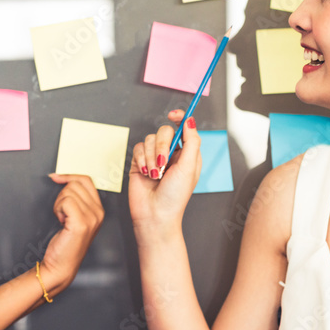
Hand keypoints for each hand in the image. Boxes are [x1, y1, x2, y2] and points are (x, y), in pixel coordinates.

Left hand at [38, 174, 103, 294]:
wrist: (60, 266)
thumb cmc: (64, 243)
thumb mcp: (74, 217)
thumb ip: (75, 198)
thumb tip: (61, 177)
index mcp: (99, 210)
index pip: (86, 180)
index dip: (69, 176)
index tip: (56, 177)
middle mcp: (98, 213)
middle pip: (75, 184)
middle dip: (62, 196)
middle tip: (61, 213)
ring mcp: (92, 218)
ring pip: (69, 192)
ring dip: (59, 204)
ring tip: (62, 220)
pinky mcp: (81, 223)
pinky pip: (66, 202)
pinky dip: (58, 209)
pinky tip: (61, 222)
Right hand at [128, 110, 201, 233]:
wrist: (154, 214)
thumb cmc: (175, 196)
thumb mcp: (189, 167)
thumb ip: (191, 141)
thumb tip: (189, 120)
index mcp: (187, 154)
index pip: (183, 128)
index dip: (179, 118)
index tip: (173, 115)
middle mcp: (171, 154)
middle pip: (164, 132)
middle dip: (161, 146)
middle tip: (163, 164)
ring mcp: (154, 157)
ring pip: (149, 140)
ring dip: (151, 158)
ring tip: (154, 175)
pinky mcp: (139, 162)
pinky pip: (138, 148)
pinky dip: (141, 161)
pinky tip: (145, 173)